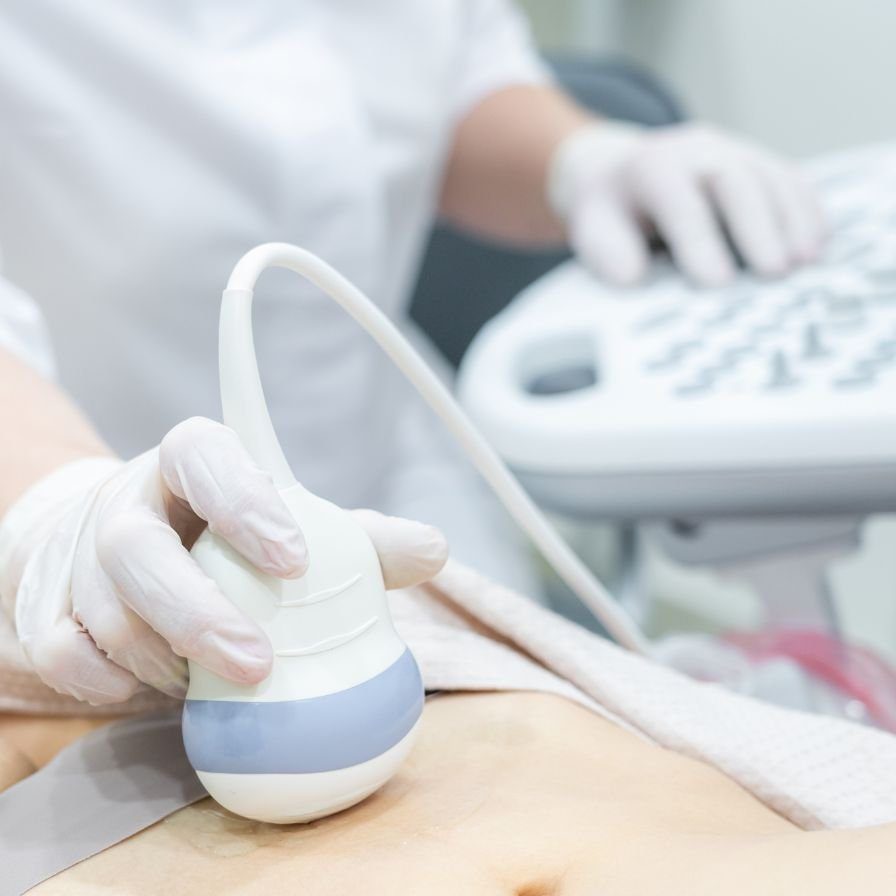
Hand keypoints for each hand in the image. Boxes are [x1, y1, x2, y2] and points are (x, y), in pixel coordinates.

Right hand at [0, 417, 446, 704]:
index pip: (203, 454)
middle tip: (259, 664)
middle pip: (137, 549)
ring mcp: (77, 556)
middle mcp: (127, 503)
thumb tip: (435, 549)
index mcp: (189, 463)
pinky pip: (63, 655)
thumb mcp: (289, 528)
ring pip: (104, 610)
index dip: (242, 500)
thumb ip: (359, 542)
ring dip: (164, 660)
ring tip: (213, 682)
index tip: (295, 559)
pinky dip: (110, 684)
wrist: (121, 550)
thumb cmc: (225, 540)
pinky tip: (153, 691)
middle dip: (198, 612)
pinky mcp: (46, 609)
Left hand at [549, 121, 825, 286]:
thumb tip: (634, 278)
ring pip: (770, 176)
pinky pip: (790, 179)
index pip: (679, 201)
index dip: (699, 241)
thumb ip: (609, 253)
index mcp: (651, 166)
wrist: (617, 172)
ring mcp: (732, 150)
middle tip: (774, 273)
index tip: (715, 283)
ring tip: (804, 264)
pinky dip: (806, 211)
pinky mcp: (757, 161)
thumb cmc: (609, 212)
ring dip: (792, 221)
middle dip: (757, 227)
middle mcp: (695, 149)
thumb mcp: (592, 230)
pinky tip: (817, 246)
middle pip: (734, 180)